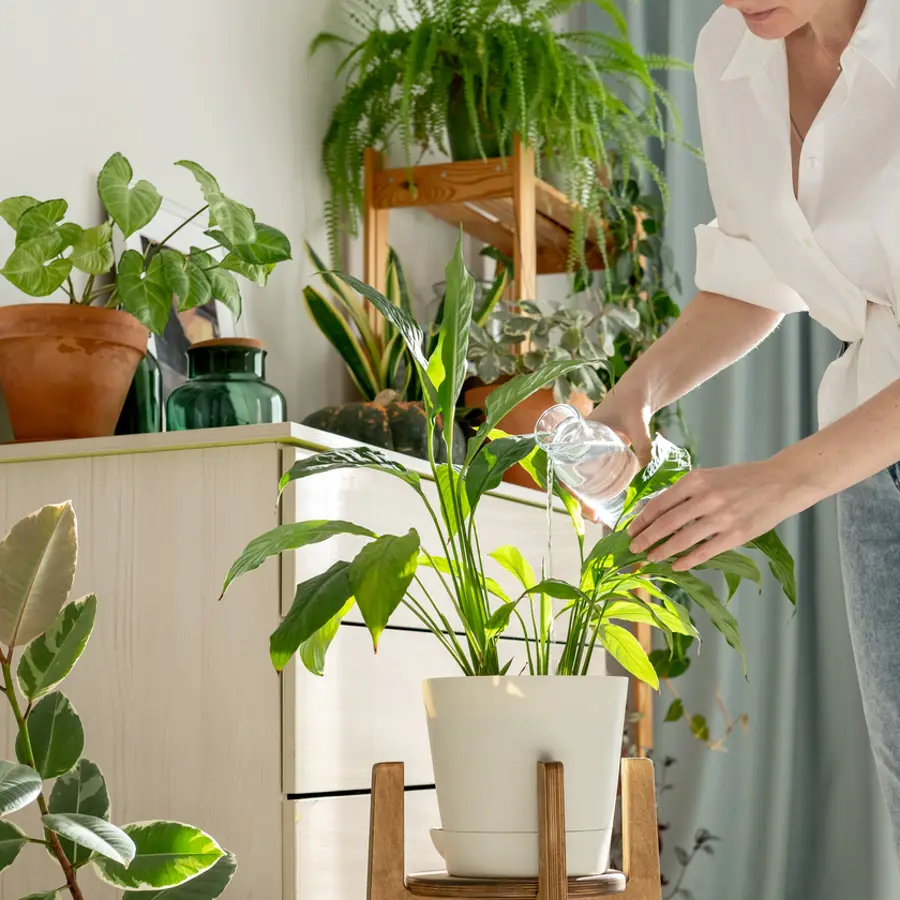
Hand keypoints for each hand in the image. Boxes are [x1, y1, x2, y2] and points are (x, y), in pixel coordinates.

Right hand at [580, 386, 652, 524]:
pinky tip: (607, 502)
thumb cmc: (634, 400)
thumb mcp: (637, 423)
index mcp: (580, 432)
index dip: (567, 484)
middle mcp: (582, 443)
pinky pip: (596, 473)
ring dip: (588, 496)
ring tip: (598, 516)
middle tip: (593, 517)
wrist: (641, 387)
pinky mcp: (605, 452)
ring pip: (583, 477)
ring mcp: (592, 448)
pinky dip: (598, 488)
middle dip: (580, 499)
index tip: (577, 501)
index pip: (564, 462)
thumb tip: (646, 471)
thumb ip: (643, 445)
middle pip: (572, 477)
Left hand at [627, 459, 804, 569]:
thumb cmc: (742, 478)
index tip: (631, 529)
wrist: (781, 481)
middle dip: (646, 537)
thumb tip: (658, 513)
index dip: (642, 519)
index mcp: (696, 480)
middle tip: (633, 548)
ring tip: (649, 558)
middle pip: (665, 523)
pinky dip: (687, 560)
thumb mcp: (710, 476)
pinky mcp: (736, 535)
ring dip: (662, 551)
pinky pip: (704, 551)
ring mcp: (721, 518)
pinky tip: (676, 566)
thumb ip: (686, 492)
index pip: (660, 503)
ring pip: (682, 539)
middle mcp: (705, 498)